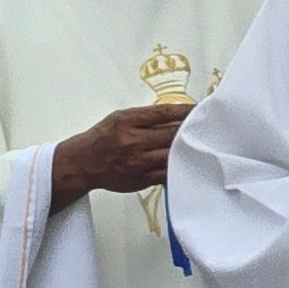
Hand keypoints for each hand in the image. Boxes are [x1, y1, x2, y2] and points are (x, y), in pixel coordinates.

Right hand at [50, 102, 192, 210]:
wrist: (83, 163)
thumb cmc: (103, 138)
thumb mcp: (120, 118)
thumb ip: (146, 117)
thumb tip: (176, 115)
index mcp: (128, 121)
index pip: (164, 113)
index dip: (185, 110)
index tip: (199, 108)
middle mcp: (133, 141)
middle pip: (172, 134)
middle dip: (190, 129)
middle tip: (205, 126)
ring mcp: (138, 163)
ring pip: (172, 154)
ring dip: (187, 149)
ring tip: (199, 143)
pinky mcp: (142, 179)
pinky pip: (166, 173)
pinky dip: (177, 166)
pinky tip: (184, 161)